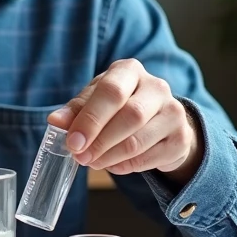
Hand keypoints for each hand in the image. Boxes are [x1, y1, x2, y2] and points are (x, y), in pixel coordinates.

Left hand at [47, 59, 202, 183]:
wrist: (159, 120)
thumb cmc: (120, 106)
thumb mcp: (95, 100)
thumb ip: (76, 110)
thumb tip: (56, 121)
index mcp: (130, 70)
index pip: (112, 92)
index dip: (91, 119)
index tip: (73, 142)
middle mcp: (157, 87)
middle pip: (130, 116)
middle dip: (100, 141)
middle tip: (80, 156)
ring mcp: (174, 112)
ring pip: (139, 140)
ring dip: (110, 157)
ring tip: (93, 162)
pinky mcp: (181, 138)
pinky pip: (150, 158)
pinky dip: (127, 166)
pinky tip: (114, 165)